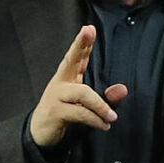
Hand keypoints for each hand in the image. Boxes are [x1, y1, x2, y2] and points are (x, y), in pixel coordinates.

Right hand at [29, 25, 127, 147]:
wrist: (40, 134)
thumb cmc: (65, 116)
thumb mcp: (88, 108)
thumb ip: (106, 99)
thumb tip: (123, 89)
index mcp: (67, 77)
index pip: (76, 56)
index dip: (83, 42)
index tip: (89, 28)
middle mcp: (60, 82)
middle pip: (70, 59)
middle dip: (80, 45)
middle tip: (88, 31)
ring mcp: (56, 96)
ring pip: (82, 93)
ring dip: (100, 105)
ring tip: (111, 116)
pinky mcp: (54, 112)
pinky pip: (79, 112)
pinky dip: (94, 119)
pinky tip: (103, 124)